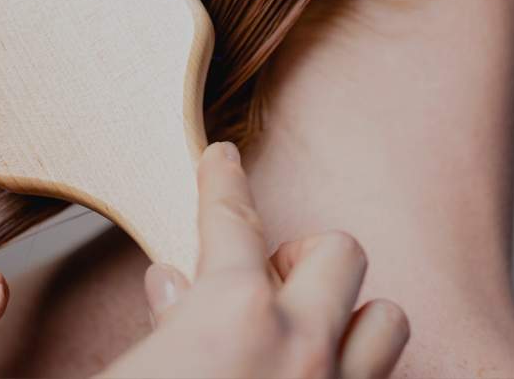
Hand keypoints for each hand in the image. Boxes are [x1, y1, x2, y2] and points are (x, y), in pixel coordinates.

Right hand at [97, 141, 410, 378]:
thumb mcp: (129, 375)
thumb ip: (163, 327)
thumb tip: (172, 285)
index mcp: (231, 314)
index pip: (231, 216)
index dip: (222, 178)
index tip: (224, 157)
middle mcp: (300, 346)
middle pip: (339, 251)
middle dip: (304, 254)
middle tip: (266, 279)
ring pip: (384, 320)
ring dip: (348, 316)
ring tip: (302, 333)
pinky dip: (354, 374)